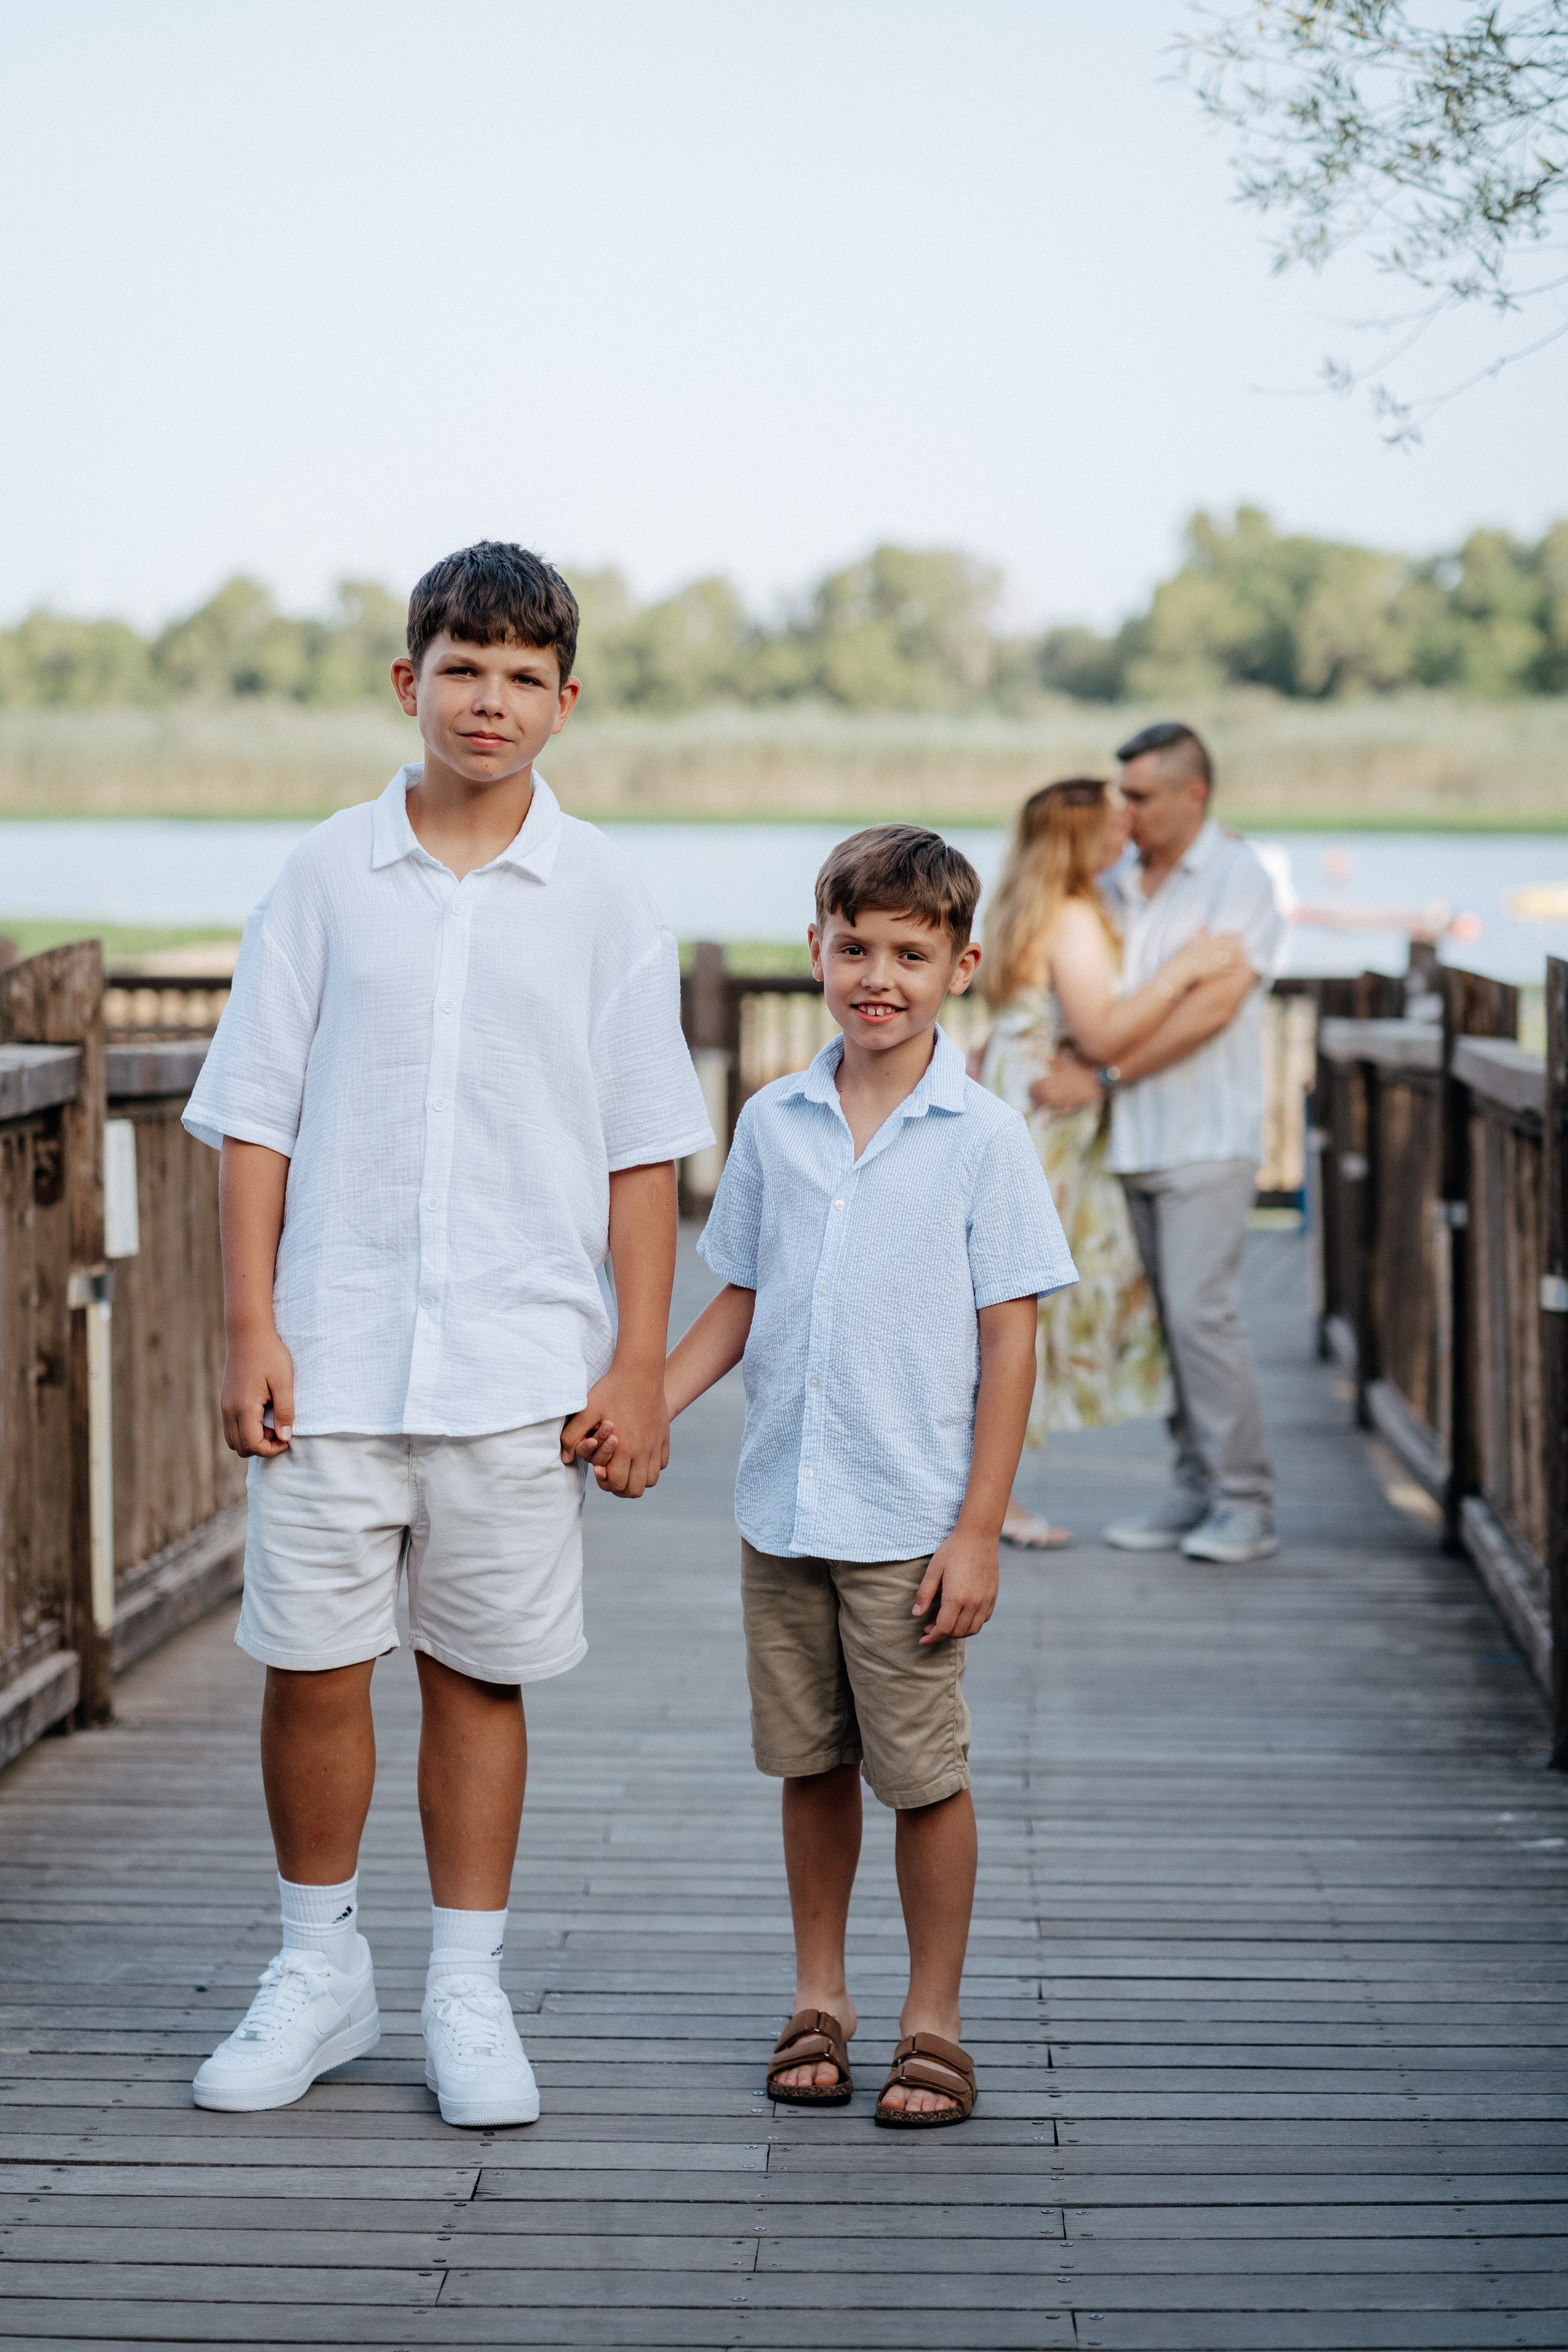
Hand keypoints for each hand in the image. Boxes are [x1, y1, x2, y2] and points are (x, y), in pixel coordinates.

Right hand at [222, 1325, 295, 1457]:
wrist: (248, 1333)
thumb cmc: (269, 1355)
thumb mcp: (284, 1382)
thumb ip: (285, 1411)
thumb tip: (285, 1437)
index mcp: (243, 1407)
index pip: (252, 1445)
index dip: (272, 1449)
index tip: (287, 1437)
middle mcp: (229, 1410)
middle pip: (240, 1448)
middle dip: (262, 1447)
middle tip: (280, 1429)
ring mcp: (225, 1406)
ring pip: (233, 1440)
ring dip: (253, 1439)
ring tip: (271, 1422)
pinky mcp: (226, 1401)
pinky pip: (231, 1428)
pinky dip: (246, 1430)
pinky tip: (263, 1414)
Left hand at [560, 1359, 669, 1497]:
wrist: (640, 1371)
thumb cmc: (611, 1389)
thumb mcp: (586, 1410)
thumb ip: (572, 1435)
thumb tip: (566, 1458)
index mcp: (624, 1448)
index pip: (617, 1485)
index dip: (605, 1483)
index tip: (598, 1469)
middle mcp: (643, 1451)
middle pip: (635, 1490)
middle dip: (620, 1488)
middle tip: (610, 1474)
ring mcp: (655, 1445)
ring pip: (651, 1480)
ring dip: (636, 1479)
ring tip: (624, 1468)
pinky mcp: (664, 1437)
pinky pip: (661, 1464)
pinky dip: (650, 1466)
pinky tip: (638, 1455)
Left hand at [912, 1526, 999, 1646]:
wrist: (979, 1536)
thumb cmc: (953, 1550)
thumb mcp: (933, 1569)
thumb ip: (924, 1594)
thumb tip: (916, 1614)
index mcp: (956, 1597)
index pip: (944, 1629)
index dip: (932, 1638)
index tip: (922, 1639)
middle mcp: (973, 1602)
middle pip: (958, 1632)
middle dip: (942, 1635)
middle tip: (929, 1628)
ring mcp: (985, 1600)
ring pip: (973, 1629)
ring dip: (958, 1632)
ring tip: (946, 1625)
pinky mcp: (992, 1596)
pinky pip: (983, 1619)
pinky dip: (972, 1624)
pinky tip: (962, 1616)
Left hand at [1028, 1054, 1103, 1112]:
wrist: (1098, 1078)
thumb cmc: (1083, 1069)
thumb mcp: (1068, 1062)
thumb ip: (1056, 1062)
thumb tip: (1045, 1060)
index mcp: (1056, 1077)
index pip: (1038, 1084)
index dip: (1031, 1088)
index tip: (1029, 1089)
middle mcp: (1058, 1088)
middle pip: (1041, 1095)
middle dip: (1033, 1098)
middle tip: (1030, 1100)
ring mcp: (1065, 1097)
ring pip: (1048, 1103)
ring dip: (1040, 1107)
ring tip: (1035, 1108)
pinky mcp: (1073, 1104)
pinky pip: (1061, 1112)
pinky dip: (1054, 1116)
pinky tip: (1048, 1120)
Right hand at [1165, 927, 1248, 990]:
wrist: (1181, 970)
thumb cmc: (1185, 956)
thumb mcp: (1192, 941)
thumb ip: (1201, 932)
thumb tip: (1206, 923)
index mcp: (1209, 942)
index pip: (1226, 937)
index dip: (1235, 935)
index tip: (1242, 934)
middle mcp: (1214, 951)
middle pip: (1232, 947)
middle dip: (1240, 947)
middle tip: (1247, 947)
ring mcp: (1215, 961)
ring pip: (1231, 959)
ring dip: (1239, 958)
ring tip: (1245, 958)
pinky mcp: (1214, 971)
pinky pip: (1228, 970)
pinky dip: (1234, 969)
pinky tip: (1238, 969)